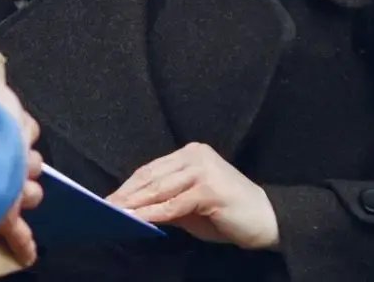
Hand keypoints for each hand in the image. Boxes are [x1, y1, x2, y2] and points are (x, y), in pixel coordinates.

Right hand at [0, 31, 42, 265]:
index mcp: (12, 119)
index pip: (20, 118)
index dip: (12, 119)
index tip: (2, 117)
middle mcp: (18, 152)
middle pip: (30, 155)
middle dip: (23, 156)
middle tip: (9, 157)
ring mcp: (12, 184)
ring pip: (28, 190)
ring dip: (23, 192)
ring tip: (16, 195)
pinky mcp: (4, 213)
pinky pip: (17, 232)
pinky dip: (23, 243)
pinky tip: (28, 253)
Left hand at [108, 143, 279, 249]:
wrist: (268, 220)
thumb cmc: (229, 214)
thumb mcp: (192, 207)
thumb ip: (166, 203)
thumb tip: (134, 210)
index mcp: (191, 154)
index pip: (152, 169)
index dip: (129, 185)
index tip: (109, 198)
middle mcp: (196, 155)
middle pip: (152, 176)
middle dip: (127, 194)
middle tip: (105, 207)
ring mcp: (203, 170)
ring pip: (159, 188)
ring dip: (135, 203)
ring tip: (115, 214)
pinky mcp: (208, 189)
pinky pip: (173, 204)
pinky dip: (152, 213)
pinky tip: (137, 219)